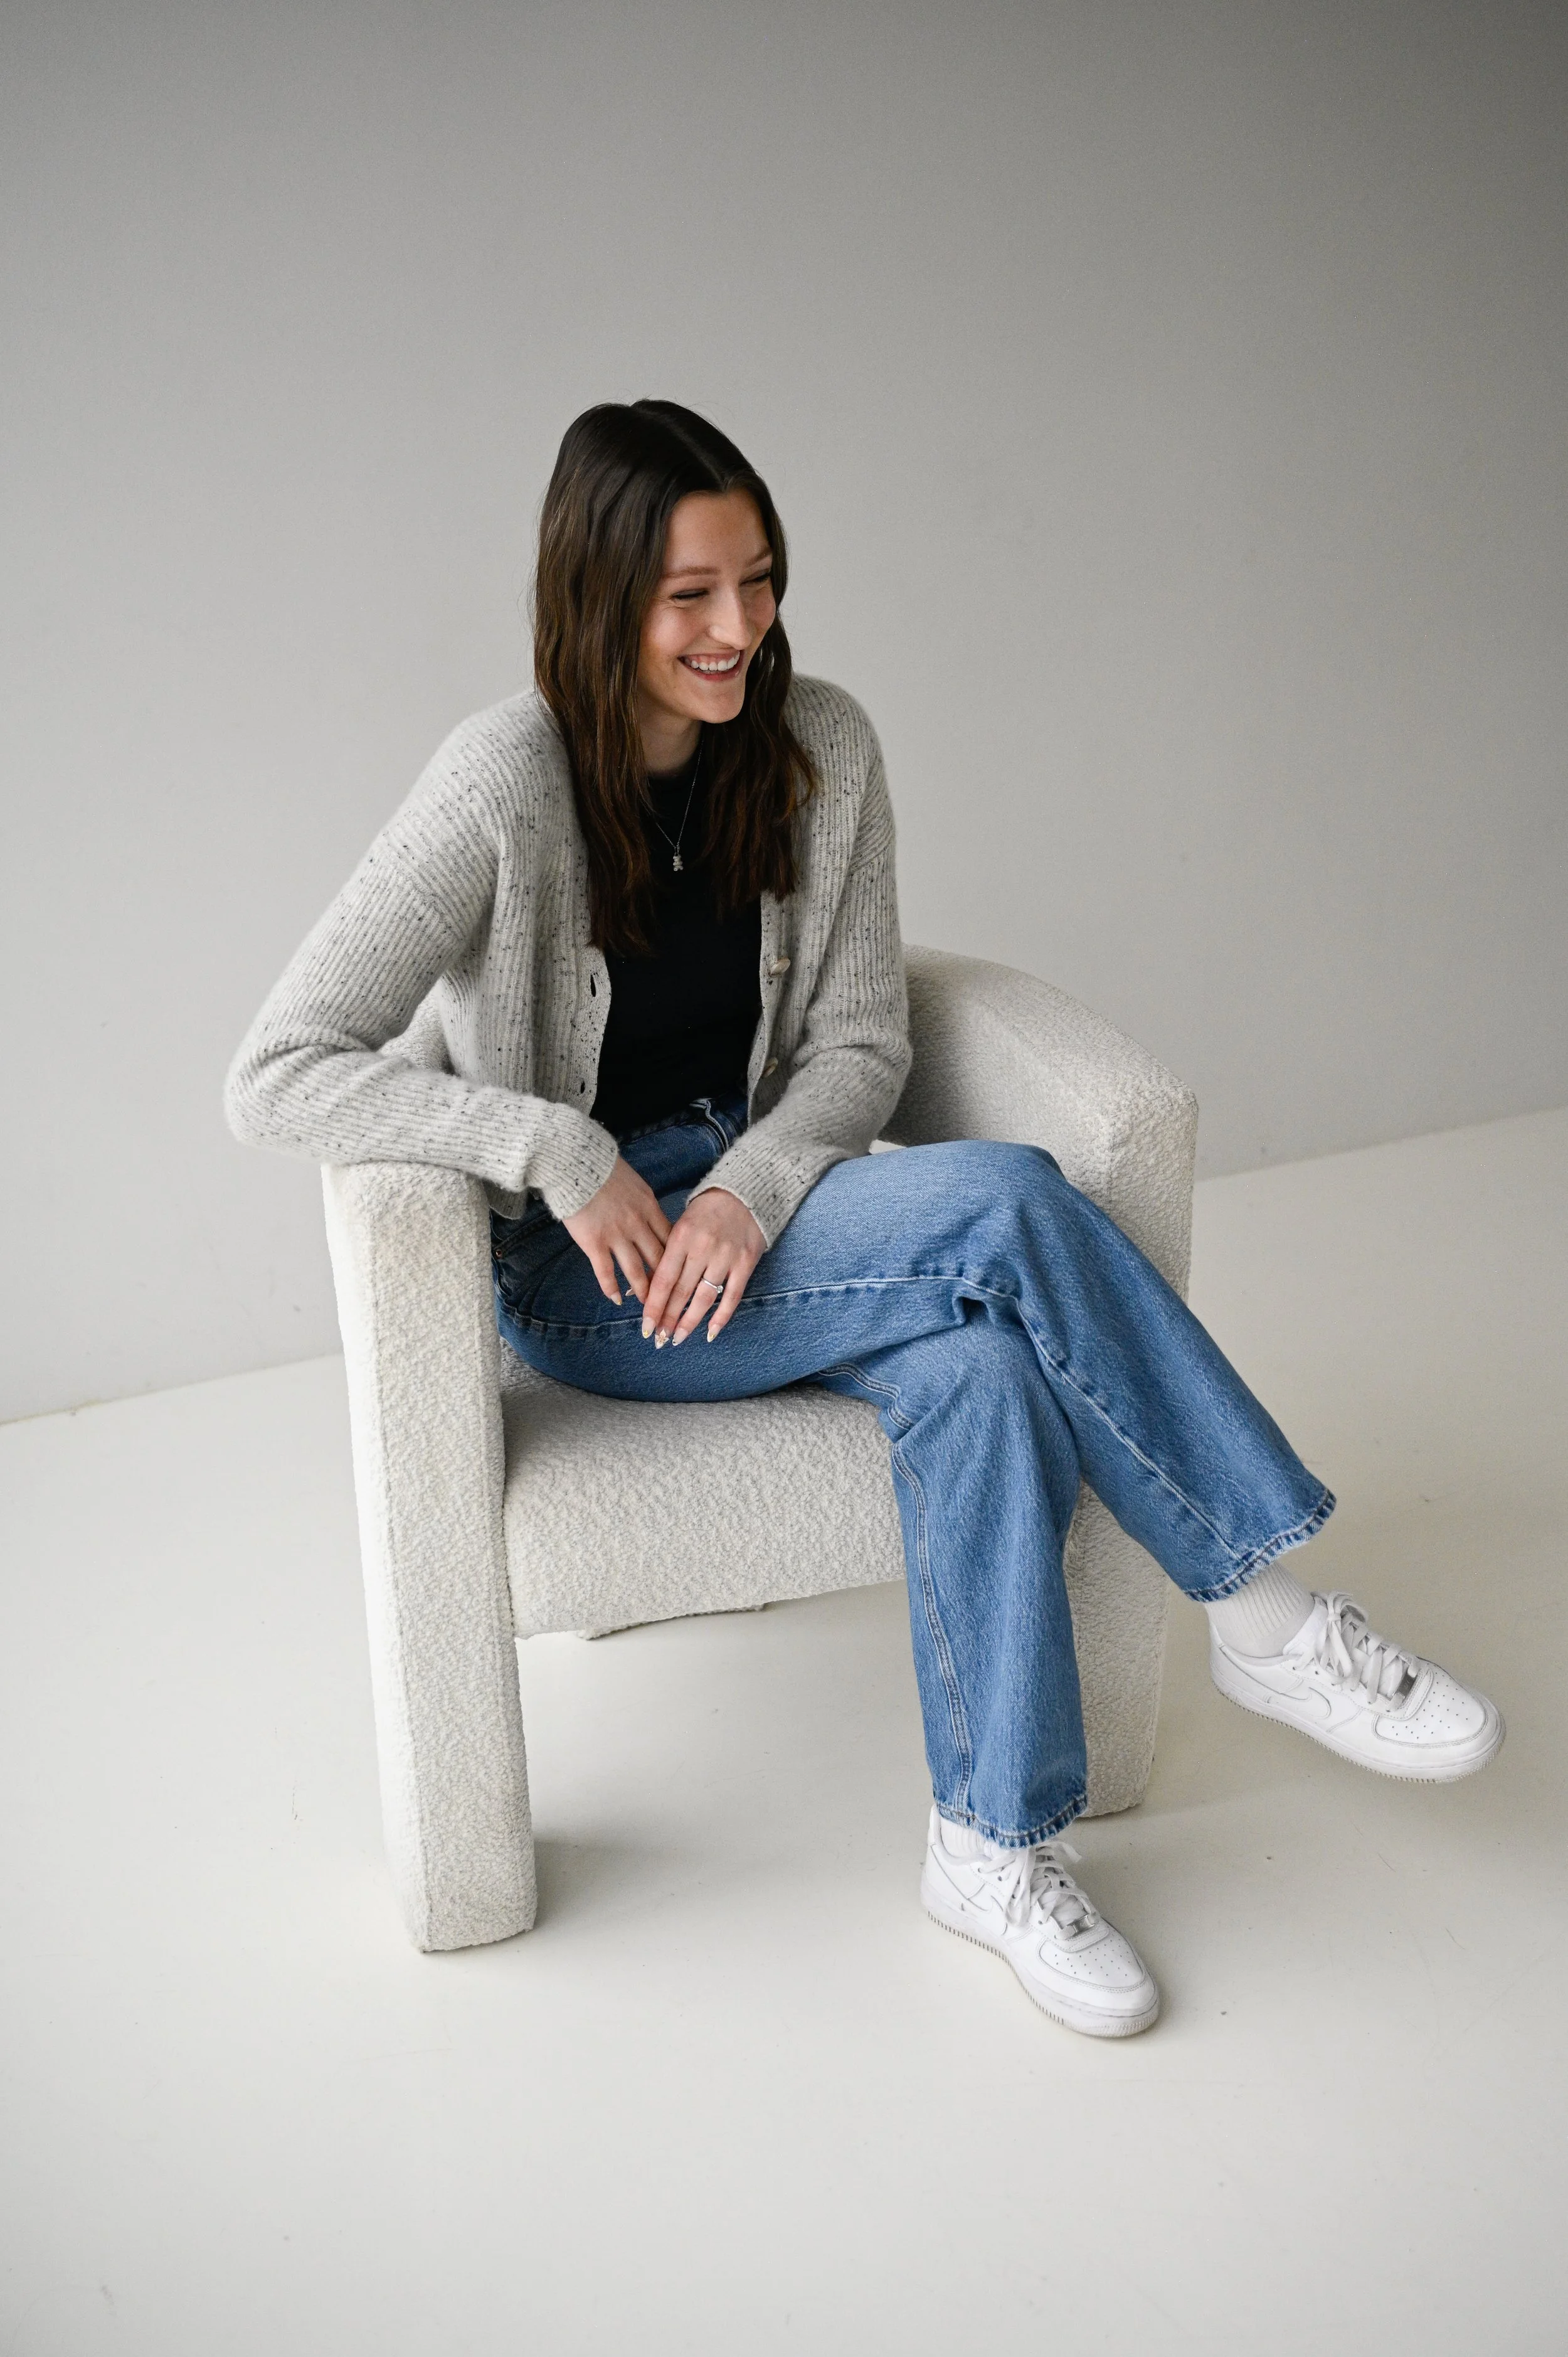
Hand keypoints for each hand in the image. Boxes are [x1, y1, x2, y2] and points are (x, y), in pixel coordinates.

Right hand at [562, 1157, 671, 1306]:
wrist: (576, 1164)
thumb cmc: (603, 1169)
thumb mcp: (635, 1184)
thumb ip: (645, 1204)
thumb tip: (651, 1218)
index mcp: (650, 1208)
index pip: (671, 1240)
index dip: (678, 1258)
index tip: (682, 1272)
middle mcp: (637, 1225)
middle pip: (659, 1259)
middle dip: (666, 1281)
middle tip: (671, 1297)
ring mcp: (616, 1236)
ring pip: (636, 1271)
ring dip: (643, 1291)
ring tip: (648, 1305)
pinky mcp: (594, 1243)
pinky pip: (606, 1272)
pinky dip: (612, 1288)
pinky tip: (616, 1299)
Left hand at [641, 1186, 764, 1345]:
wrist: (744, 1194)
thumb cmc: (706, 1211)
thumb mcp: (681, 1226)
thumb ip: (669, 1254)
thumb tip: (650, 1287)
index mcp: (682, 1237)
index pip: (663, 1279)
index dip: (654, 1306)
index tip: (646, 1326)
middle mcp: (703, 1249)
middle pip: (681, 1292)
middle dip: (668, 1318)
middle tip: (659, 1339)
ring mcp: (726, 1257)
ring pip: (704, 1298)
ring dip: (689, 1322)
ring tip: (678, 1338)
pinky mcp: (745, 1264)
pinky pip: (732, 1296)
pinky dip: (721, 1317)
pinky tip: (710, 1333)